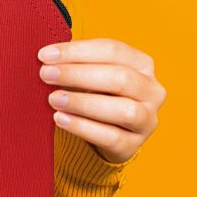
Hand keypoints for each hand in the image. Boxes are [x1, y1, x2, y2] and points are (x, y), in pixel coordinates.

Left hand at [36, 37, 166, 162]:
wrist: (109, 132)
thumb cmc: (96, 91)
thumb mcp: (91, 71)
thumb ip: (75, 62)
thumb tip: (46, 56)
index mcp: (142, 64)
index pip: (112, 50)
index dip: (77, 51)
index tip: (45, 55)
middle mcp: (151, 91)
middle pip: (119, 78)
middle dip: (78, 75)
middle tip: (45, 74)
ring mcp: (147, 120)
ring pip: (123, 110)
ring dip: (83, 103)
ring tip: (53, 99)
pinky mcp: (134, 145)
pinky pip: (112, 138)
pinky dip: (83, 127)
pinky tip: (60, 119)